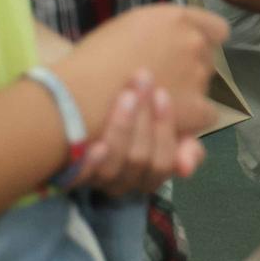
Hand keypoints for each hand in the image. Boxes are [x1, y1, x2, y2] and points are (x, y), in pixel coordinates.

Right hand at [55, 3, 227, 139]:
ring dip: (189, 92)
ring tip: (156, 101)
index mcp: (177, 17)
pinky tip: (171, 120)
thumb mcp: (129, 26)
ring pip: (205, 85)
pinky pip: (208, 114)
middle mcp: (193, 41)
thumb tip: (170, 41)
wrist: (82, 95)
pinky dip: (193, 118)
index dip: (206, 41)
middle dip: (191, 68)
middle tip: (163, 80)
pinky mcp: (195, 107)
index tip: (189, 54)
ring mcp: (196, 74)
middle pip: (208, 58)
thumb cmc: (94, 58)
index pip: (217, 29)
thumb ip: (160, 30)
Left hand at [71, 70, 205, 196]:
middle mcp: (124, 180)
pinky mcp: (72, 176)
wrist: (77, 114)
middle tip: (143, 80)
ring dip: (123, 128)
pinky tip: (95, 141)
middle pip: (141, 160)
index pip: (164, 162)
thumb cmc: (131, 118)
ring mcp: (97, 179)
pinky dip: (91, 161)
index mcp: (148, 173)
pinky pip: (82, 176)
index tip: (162, 93)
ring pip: (116, 166)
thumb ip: (185, 145)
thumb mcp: (162, 129)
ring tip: (124, 94)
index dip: (165, 129)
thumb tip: (186, 168)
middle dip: (145, 119)